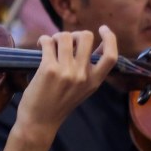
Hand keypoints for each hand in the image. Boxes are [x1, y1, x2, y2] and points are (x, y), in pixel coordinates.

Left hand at [15, 25, 117, 142]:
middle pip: (86, 37)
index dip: (110, 38)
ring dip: (56, 36)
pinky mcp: (48, 69)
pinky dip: (43, 40)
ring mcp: (66, 72)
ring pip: (65, 36)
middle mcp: (83, 75)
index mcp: (94, 81)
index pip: (111, 56)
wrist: (40, 122)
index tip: (103, 28)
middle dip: (74, 34)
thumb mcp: (83, 90)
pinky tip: (41, 45)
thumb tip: (96, 46)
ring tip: (50, 44)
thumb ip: (90, 71)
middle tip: (65, 42)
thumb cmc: (59, 105)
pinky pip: (48, 43)